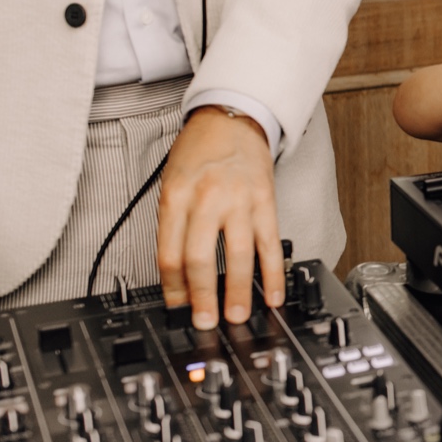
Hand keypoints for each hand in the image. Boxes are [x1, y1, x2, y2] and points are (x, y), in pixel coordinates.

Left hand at [156, 108, 283, 329]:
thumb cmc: (199, 152)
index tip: (177, 308)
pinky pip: (270, 244)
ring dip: (237, 291)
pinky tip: (272, 293)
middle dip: (202, 297)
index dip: (172, 288)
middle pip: (200, 258)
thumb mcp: (172, 183)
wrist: (232, 119)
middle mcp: (207, 199)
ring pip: (237, 255)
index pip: (169, 252)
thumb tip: (177, 274)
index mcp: (176, 196)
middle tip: (205, 322)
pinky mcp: (265, 202)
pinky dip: (272, 273)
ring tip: (237, 315)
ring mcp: (239, 201)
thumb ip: (173, 224)